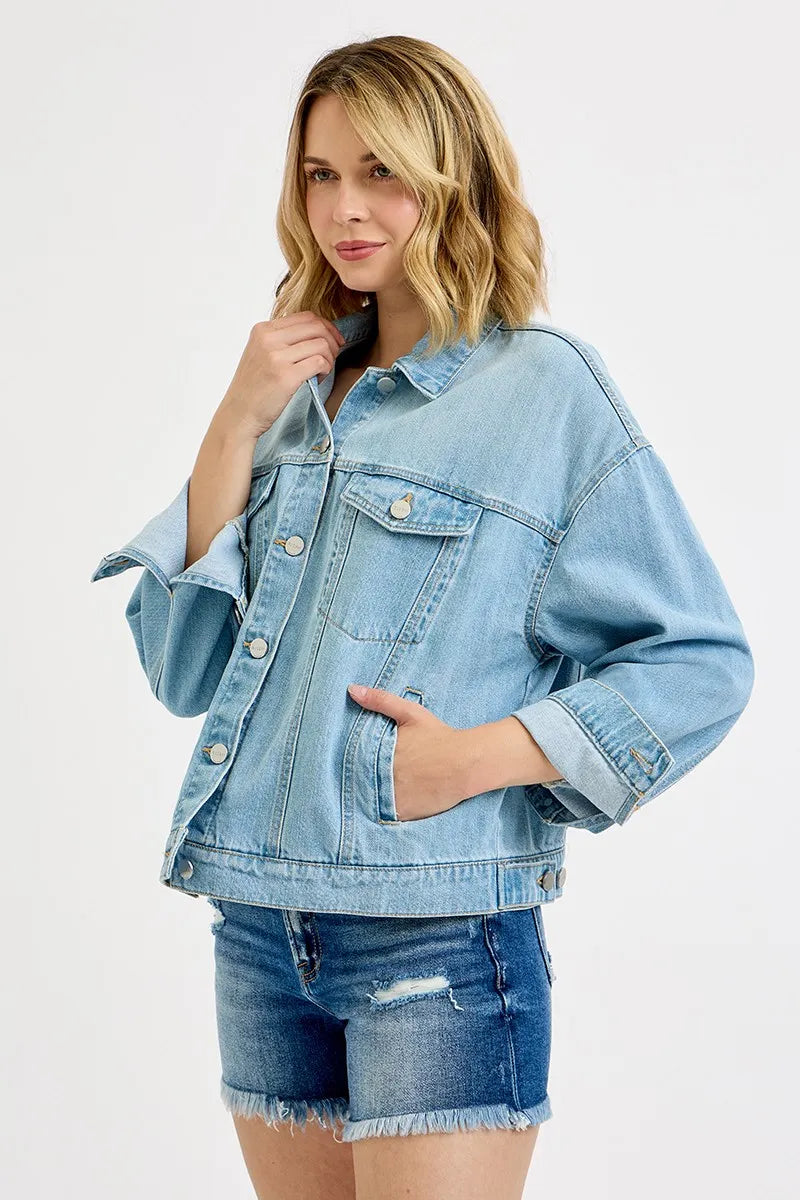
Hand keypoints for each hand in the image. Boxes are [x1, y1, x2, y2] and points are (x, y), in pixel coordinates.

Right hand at [219, 311, 346, 439]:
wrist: (239, 414)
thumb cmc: (253, 388)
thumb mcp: (261, 353)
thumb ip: (282, 339)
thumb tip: (317, 331)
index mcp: (262, 329)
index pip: (306, 316)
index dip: (326, 326)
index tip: (333, 340)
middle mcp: (268, 338)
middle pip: (317, 327)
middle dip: (332, 341)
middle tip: (332, 357)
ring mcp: (276, 356)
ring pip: (322, 344)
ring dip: (330, 358)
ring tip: (322, 371)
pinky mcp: (286, 376)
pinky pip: (320, 362)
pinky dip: (326, 370)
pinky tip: (318, 379)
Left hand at [346, 684, 469, 820]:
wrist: (467, 763)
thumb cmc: (439, 736)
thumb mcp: (410, 714)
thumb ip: (380, 700)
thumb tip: (351, 689)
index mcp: (380, 753)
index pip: (353, 763)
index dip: (352, 765)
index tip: (351, 765)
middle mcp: (383, 777)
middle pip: (361, 782)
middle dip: (362, 780)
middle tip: (367, 778)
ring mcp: (394, 797)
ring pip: (372, 800)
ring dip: (372, 797)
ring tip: (377, 792)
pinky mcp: (406, 813)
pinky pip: (387, 815)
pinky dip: (387, 811)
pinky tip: (392, 802)